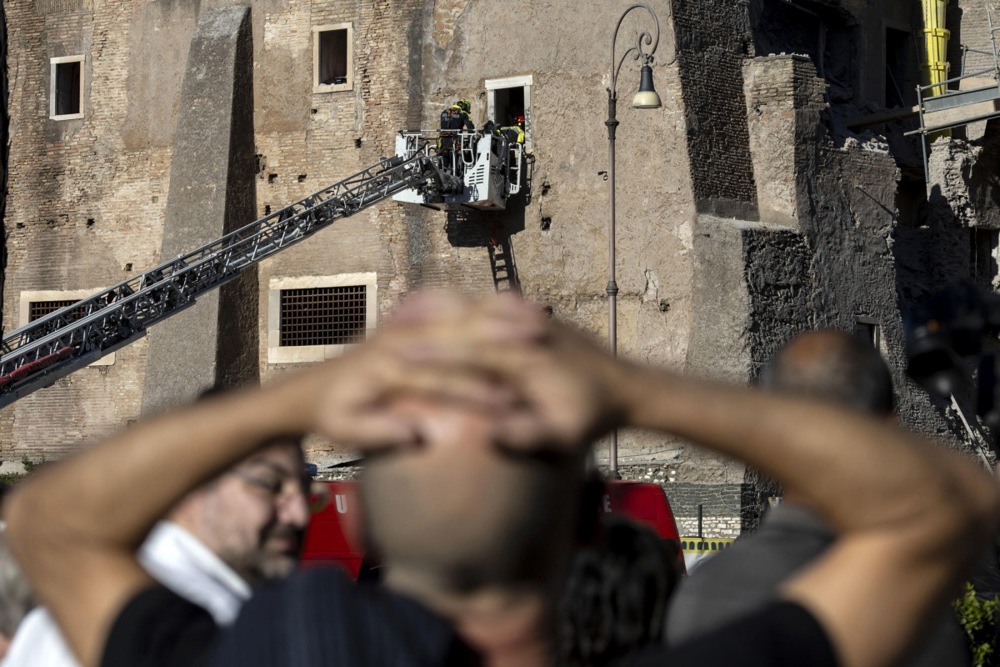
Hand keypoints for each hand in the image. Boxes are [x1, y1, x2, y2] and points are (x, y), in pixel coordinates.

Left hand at [301, 292, 547, 448]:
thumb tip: (415, 433)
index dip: (478, 392)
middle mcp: (398, 338)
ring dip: (500, 314)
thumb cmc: (334, 415)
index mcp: (386, 368)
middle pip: (459, 335)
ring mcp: (404, 323)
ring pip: (461, 312)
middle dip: (501, 338)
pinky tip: (513, 305)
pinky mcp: (409, 318)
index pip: (441, 379)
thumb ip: (380, 432)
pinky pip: (452, 304)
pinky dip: (482, 304)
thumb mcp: (347, 432)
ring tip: (539, 319)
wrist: (314, 388)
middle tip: (541, 342)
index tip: (513, 403)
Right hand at [384, 298, 635, 451]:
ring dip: (437, 314)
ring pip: (474, 309)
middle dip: (423, 331)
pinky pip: (489, 307)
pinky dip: (461, 308)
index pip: (470, 350)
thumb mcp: (566, 434)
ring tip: (397, 319)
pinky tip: (436, 313)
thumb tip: (489, 435)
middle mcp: (526, 331)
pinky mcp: (532, 320)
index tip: (396, 358)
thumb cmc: (593, 416)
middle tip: (381, 336)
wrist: (628, 387)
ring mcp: (530, 321)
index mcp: (529, 358)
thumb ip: (528, 433)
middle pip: (464, 324)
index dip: (431, 354)